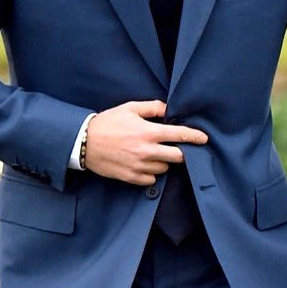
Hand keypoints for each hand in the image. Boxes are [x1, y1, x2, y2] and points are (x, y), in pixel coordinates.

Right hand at [84, 100, 207, 185]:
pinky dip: (151, 173)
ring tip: (153, 153)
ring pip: (164, 168)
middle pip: (178, 157)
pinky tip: (144, 164)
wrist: (82, 143)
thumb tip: (168, 109)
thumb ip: (152, 107)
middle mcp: (146, 151)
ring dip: (164, 162)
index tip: (204, 139)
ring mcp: (139, 166)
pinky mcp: (131, 177)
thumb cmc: (107, 123)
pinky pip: (151, 180)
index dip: (195, 137)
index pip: (179, 135)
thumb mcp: (129, 108)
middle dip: (182, 152)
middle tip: (177, 148)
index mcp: (148, 132)